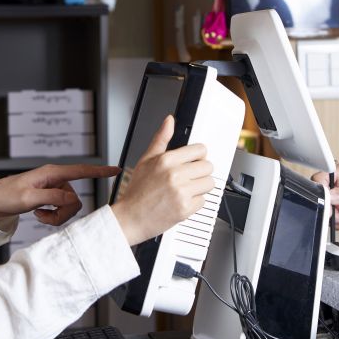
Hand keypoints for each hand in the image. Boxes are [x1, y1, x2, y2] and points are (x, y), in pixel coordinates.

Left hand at [0, 163, 120, 225]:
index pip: (81, 171)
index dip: (100, 171)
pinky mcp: (51, 197)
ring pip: (69, 206)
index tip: (116, 170)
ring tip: (39, 215)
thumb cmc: (7, 195)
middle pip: (75, 198)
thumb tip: (72, 199)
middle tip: (44, 217)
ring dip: (57, 216)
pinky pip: (62, 209)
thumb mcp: (29, 198)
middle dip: (64, 212)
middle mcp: (55, 178)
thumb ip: (52, 197)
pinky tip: (39, 214)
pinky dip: (53, 217)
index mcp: (52, 173)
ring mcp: (54, 188)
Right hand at [111, 115, 214, 245]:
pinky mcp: (185, 209)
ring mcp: (181, 192)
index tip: (194, 160)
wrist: (130, 218)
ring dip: (201, 187)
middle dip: (200, 171)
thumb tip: (169, 120)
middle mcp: (175, 175)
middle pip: (208, 166)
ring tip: (186, 189)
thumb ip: (161, 139)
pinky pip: (203, 201)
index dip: (198, 155)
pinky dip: (195, 203)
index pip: (200, 150)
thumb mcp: (146, 160)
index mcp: (167, 160)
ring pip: (209, 183)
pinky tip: (182, 201)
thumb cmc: (137, 191)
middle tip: (189, 177)